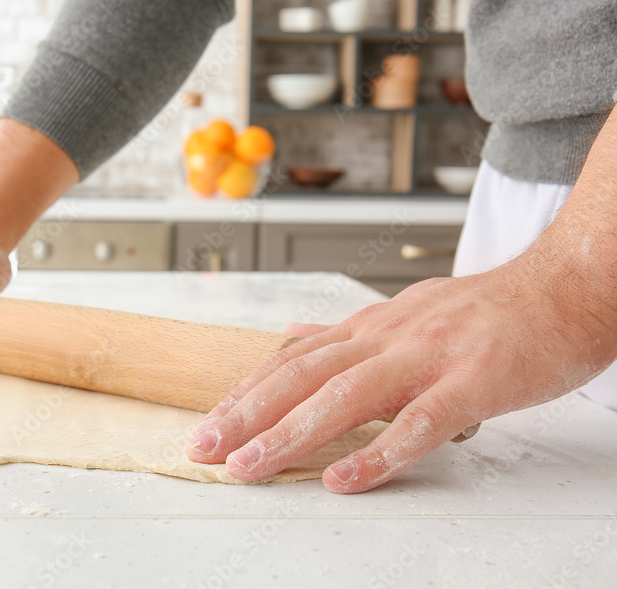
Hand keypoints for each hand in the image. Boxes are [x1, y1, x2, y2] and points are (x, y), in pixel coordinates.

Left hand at [185, 254, 615, 492]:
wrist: (564, 287)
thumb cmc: (489, 309)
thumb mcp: (404, 311)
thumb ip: (347, 331)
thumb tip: (293, 336)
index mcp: (372, 328)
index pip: (293, 360)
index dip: (247, 391)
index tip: (210, 421)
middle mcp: (387, 339)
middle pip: (301, 377)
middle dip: (245, 413)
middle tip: (203, 448)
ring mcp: (428, 359)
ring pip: (344, 398)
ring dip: (289, 435)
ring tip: (246, 468)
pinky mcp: (472, 383)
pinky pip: (418, 423)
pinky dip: (378, 453)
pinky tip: (343, 480)